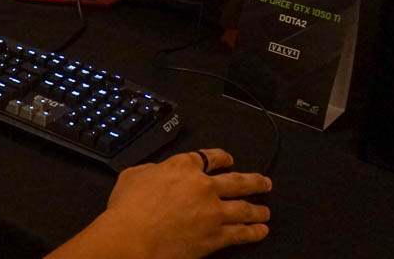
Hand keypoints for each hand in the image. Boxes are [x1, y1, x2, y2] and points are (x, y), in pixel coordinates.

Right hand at [51, 149, 269, 258]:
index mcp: (183, 166)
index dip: (222, 158)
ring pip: (244, 208)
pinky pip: (241, 233)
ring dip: (258, 209)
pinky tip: (260, 231)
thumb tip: (156, 172)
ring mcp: (213, 212)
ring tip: (266, 211)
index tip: (229, 160)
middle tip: (264, 183)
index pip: (210, 157)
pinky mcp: (215, 236)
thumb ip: (151, 170)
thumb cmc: (127, 208)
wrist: (131, 237)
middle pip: (237, 181)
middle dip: (254, 182)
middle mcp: (203, 186)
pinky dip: (253, 232)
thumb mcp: (133, 175)